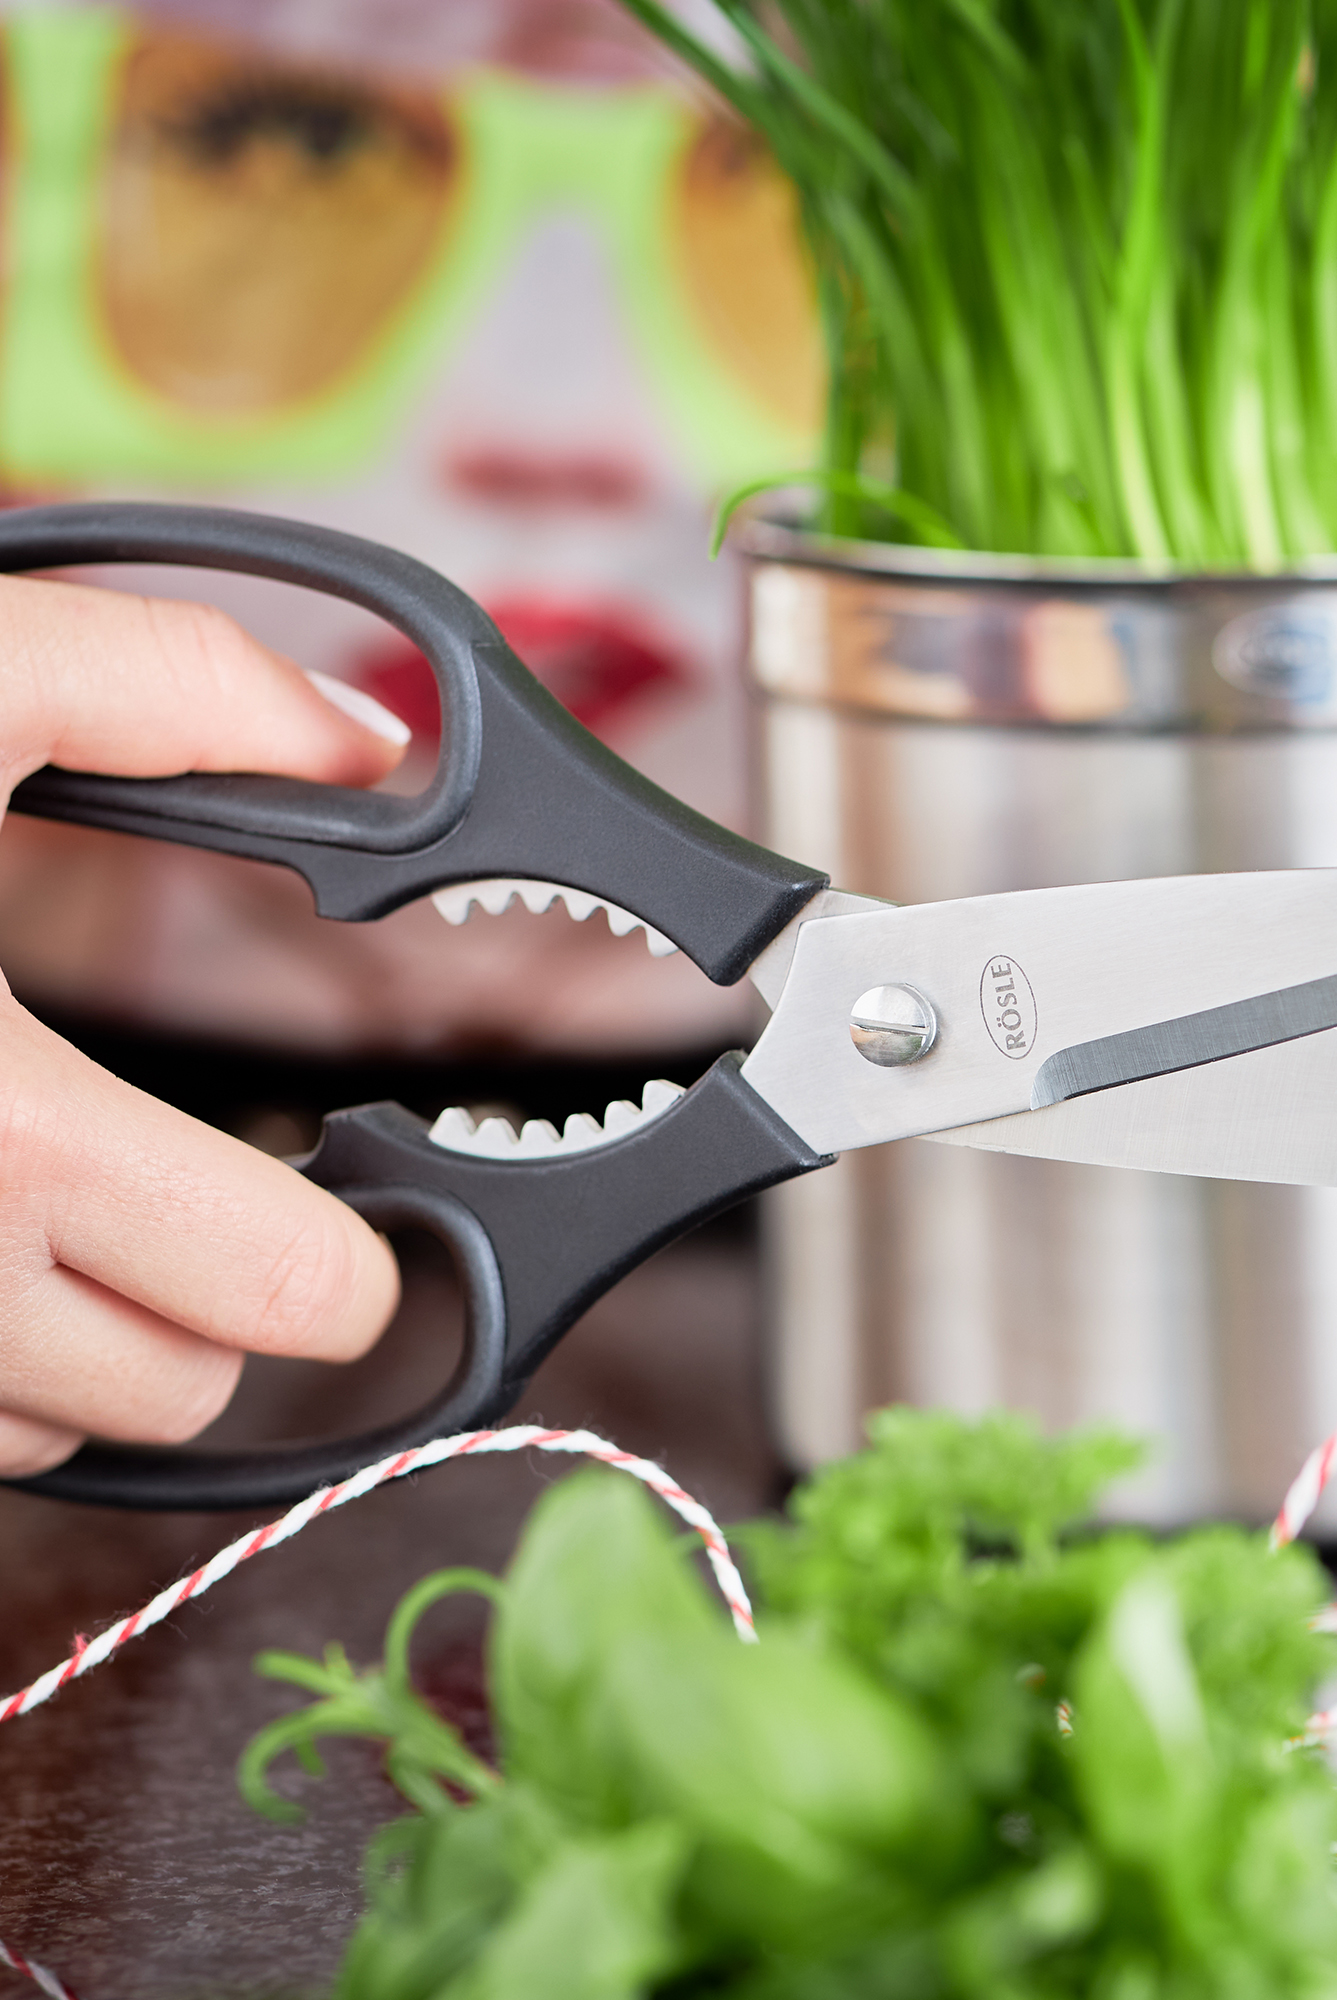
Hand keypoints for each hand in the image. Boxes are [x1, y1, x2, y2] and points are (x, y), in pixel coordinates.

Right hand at [0, 577, 407, 1474]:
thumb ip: (166, 681)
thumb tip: (361, 739)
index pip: (291, 1302)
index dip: (356, 1258)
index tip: (358, 1199)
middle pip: (188, 1387)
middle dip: (231, 1302)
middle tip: (206, 1183)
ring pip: (56, 1437)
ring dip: (90, 1340)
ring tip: (45, 1191)